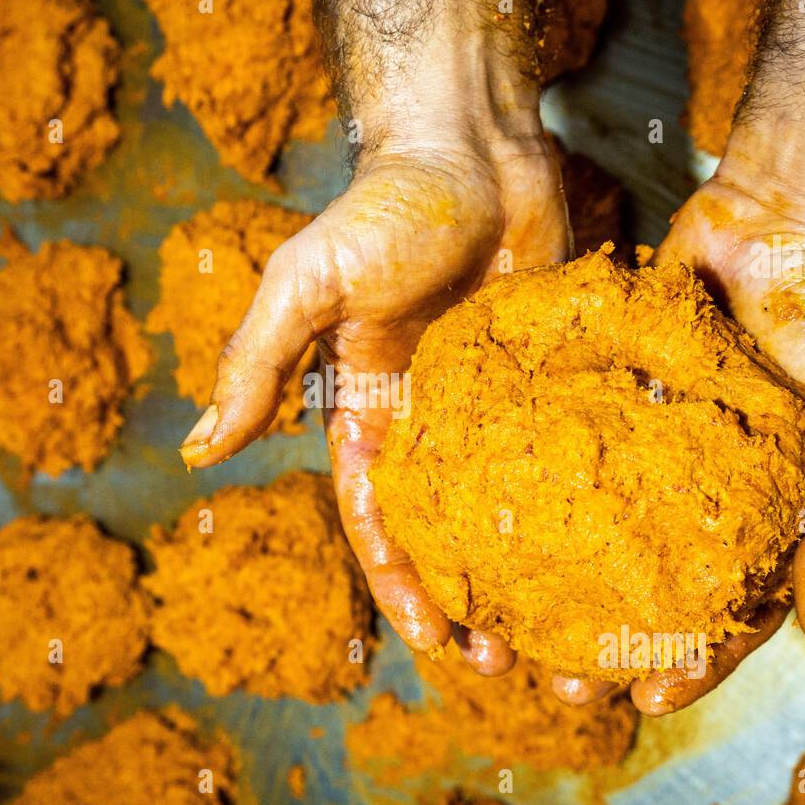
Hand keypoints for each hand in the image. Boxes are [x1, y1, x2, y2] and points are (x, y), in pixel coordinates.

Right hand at [180, 132, 568, 672]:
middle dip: (463, 595)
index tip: (431, 638)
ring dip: (524, 564)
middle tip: (500, 659)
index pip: (377, 517)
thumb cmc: (383, 209)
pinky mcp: (548, 375)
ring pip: (507, 501)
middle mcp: (428, 418)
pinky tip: (609, 540)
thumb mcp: (305, 286)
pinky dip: (579, 497)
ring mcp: (494, 400)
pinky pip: (563, 447)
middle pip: (444, 527)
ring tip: (556, 624)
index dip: (399, 581)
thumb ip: (254, 365)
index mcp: (365, 410)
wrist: (473, 144)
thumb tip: (194, 451)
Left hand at [553, 170, 804, 714]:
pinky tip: (478, 521)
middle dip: (601, 642)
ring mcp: (639, 448)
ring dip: (547, 583)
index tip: (648, 696)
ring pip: (585, 530)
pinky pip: (553, 448)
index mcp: (761, 517)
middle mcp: (692, 493)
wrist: (788, 216)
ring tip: (503, 624)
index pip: (726, 611)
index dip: (693, 661)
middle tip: (558, 681)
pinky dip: (521, 485)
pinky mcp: (596, 395)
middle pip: (640, 587)